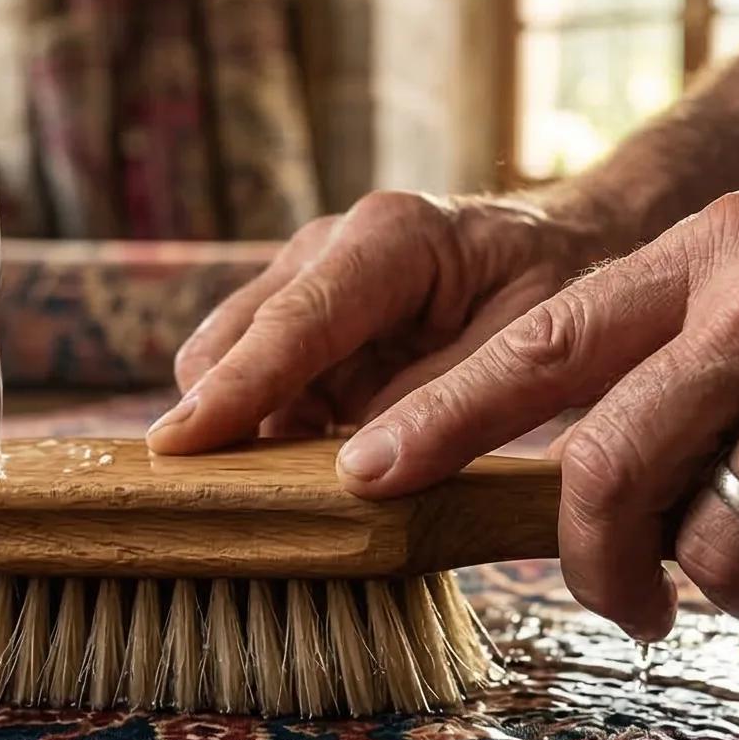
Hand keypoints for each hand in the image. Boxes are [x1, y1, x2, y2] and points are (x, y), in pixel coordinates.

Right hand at [147, 190, 613, 448]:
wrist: (560, 246)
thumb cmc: (554, 285)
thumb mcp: (532, 340)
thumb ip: (448, 398)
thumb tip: (363, 468)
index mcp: (390, 237)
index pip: (295, 321)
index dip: (237, 388)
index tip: (178, 444)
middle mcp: (330, 246)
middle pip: (233, 338)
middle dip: (215, 416)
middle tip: (221, 501)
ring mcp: (305, 280)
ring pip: (227, 361)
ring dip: (242, 429)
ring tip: (279, 491)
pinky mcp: (301, 322)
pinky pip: (258, 384)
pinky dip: (266, 431)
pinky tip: (306, 467)